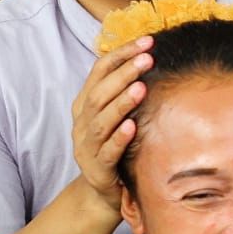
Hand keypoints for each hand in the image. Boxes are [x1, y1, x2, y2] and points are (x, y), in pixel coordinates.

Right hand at [71, 36, 152, 209]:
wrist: (103, 192)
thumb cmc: (116, 148)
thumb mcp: (116, 117)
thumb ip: (124, 92)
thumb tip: (150, 57)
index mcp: (85, 106)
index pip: (98, 72)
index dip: (120, 55)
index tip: (146, 41)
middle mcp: (82, 123)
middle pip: (99, 93)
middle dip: (124, 73)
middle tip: (147, 58)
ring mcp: (87, 147)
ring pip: (101, 121)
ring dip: (121, 102)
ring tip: (141, 87)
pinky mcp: (98, 169)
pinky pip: (108, 151)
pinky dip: (119, 138)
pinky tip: (133, 126)